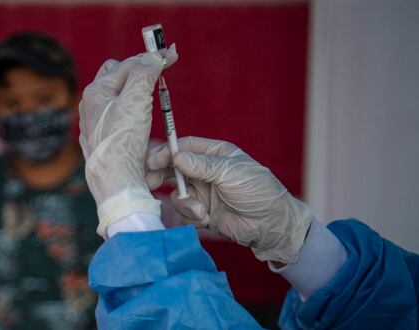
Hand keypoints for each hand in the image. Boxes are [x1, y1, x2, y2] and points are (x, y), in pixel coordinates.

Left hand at [79, 46, 177, 237]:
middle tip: (159, 72)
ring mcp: (95, 125)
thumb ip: (144, 73)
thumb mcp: (136, 101)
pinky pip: (118, 119)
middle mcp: (91, 106)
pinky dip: (131, 113)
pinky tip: (140, 121)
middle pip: (117, 76)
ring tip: (151, 94)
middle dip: (138, 72)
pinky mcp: (103, 141)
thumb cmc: (123, 141)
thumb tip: (152, 56)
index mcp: (96, 91)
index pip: (127, 64)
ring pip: (117, 98)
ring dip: (134, 92)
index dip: (151, 58)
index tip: (172, 56)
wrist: (115, 182)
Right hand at [146, 136, 312, 262]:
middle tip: (149, 181)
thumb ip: (202, 165)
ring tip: (200, 211)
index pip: (185, 147)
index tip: (154, 161)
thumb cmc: (258, 192)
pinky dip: (192, 217)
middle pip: (174, 169)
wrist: (270, 226)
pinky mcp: (202, 212)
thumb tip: (176, 157)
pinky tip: (206, 219)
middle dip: (161, 175)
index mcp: (215, 154)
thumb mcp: (231, 173)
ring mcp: (203, 193)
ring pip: (177, 194)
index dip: (168, 152)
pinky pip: (184, 212)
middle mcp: (205, 172)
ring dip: (184, 203)